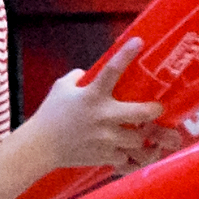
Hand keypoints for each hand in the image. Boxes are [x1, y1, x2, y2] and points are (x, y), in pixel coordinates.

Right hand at [28, 42, 160, 172]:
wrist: (41, 146)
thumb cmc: (50, 113)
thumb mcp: (61, 88)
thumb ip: (78, 77)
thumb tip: (90, 73)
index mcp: (92, 95)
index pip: (112, 70)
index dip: (127, 54)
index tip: (139, 41)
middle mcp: (103, 116)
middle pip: (141, 113)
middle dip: (154, 110)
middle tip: (156, 108)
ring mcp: (106, 138)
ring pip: (138, 138)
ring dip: (140, 135)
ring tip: (139, 132)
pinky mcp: (105, 155)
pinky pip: (127, 157)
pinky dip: (127, 154)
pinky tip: (123, 150)